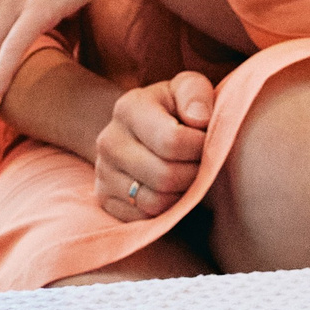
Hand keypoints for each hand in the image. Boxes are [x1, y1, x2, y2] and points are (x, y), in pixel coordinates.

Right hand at [95, 72, 213, 220]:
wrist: (140, 131)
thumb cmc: (174, 110)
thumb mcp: (188, 89)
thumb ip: (197, 94)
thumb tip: (200, 120)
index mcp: (128, 108)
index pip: (173, 141)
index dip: (201, 147)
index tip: (207, 142)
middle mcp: (108, 141)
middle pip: (165, 177)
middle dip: (194, 175)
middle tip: (201, 164)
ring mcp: (102, 173)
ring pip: (155, 203)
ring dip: (182, 195)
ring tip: (187, 176)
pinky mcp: (104, 200)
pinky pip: (144, 219)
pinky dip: (165, 211)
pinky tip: (170, 191)